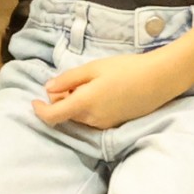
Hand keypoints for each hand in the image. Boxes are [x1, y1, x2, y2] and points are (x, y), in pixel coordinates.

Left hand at [35, 49, 182, 132]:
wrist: (159, 79)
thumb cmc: (126, 69)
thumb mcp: (94, 68)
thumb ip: (68, 79)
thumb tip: (48, 89)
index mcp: (84, 104)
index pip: (53, 117)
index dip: (40, 111)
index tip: (34, 100)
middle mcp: (92, 120)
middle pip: (66, 116)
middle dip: (61, 102)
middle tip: (70, 82)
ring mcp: (104, 124)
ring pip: (79, 117)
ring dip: (75, 104)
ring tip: (89, 83)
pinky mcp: (114, 124)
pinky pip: (92, 119)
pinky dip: (88, 108)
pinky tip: (101, 92)